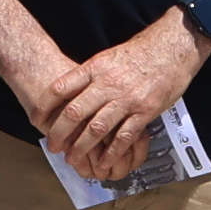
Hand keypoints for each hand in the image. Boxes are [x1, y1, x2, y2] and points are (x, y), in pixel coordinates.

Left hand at [30, 14, 209, 185]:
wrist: (173, 47)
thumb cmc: (141, 52)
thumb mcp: (109, 57)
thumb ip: (91, 75)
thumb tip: (71, 90)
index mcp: (96, 67)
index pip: (62, 87)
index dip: (46, 104)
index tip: (38, 117)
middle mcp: (108, 83)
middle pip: (75, 112)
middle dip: (60, 132)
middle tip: (53, 145)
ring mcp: (127, 99)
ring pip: (97, 128)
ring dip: (82, 147)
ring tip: (73, 158)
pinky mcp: (144, 111)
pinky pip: (124, 136)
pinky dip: (112, 152)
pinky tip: (104, 162)